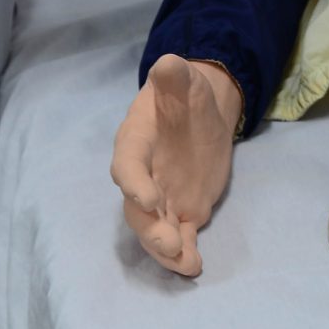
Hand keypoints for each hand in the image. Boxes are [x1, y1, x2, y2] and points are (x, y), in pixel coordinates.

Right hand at [111, 55, 242, 277]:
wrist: (200, 112)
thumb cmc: (184, 94)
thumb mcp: (183, 79)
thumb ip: (173, 76)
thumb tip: (169, 62)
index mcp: (135, 144)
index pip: (128, 166)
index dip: (134, 184)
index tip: (147, 198)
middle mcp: (143, 177)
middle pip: (137, 210)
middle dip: (150, 227)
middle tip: (170, 241)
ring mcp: (163, 198)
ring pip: (156, 230)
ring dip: (166, 248)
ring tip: (185, 263)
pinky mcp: (184, 210)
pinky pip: (180, 237)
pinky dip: (185, 254)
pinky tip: (195, 267)